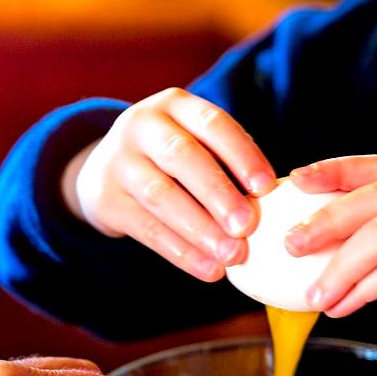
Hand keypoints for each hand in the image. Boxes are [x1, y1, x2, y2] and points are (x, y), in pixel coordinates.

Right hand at [61, 89, 275, 280]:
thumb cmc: (174, 160)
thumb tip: (271, 205)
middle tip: (247, 226)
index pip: (212, 124)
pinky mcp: (106, 199)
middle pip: (182, 157)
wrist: (105, 170)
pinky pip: (147, 229)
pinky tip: (208, 270)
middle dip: (218, 193)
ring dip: (201, 229)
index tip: (267, 188)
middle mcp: (142, 125)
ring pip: (162, 195)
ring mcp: (118, 161)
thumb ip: (227, 165)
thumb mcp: (195, 143)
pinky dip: (181, 252)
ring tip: (232, 255)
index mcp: (175, 105)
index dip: (241, 154)